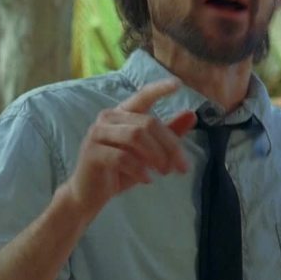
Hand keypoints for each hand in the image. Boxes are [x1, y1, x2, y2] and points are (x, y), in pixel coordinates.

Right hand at [61, 78, 196, 219]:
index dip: (160, 88)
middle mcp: (108, 118)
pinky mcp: (92, 152)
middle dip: (170, 145)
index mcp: (122, 113)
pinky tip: (147, 179)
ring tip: (165, 172)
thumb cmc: (120, 171)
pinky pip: (122, 156)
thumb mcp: (149, 153)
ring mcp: (98, 133)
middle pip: (147, 123)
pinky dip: (139, 169)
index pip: (143, 95)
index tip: (178, 84)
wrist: (89, 195)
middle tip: (182, 167)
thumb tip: (191, 115)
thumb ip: (168, 134)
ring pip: (136, 136)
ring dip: (157, 155)